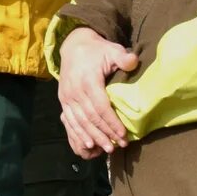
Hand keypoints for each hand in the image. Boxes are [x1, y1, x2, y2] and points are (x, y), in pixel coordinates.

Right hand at [57, 27, 137, 157]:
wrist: (73, 46)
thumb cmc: (97, 51)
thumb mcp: (112, 50)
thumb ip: (123, 57)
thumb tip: (133, 61)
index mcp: (88, 80)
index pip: (100, 106)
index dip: (112, 121)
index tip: (124, 134)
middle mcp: (74, 90)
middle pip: (90, 117)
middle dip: (105, 133)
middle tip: (119, 146)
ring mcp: (66, 96)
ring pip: (80, 121)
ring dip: (93, 136)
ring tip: (106, 149)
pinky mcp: (63, 100)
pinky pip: (69, 120)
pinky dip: (78, 133)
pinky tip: (88, 144)